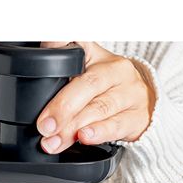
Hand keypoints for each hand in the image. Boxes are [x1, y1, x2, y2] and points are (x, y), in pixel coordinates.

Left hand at [36, 42, 155, 153]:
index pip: (78, 42)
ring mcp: (130, 92)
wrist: (142, 107)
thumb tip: (40, 111)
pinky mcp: (138, 116)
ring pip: (99, 108)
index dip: (60, 43)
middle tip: (44, 126)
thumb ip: (61, 83)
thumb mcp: (85, 78)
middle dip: (63, 107)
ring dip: (74, 127)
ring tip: (56, 140)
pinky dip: (98, 133)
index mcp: (96, 54)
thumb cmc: (106, 92)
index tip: (47, 48)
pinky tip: (84, 137)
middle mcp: (115, 69)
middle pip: (88, 85)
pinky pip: (116, 125)